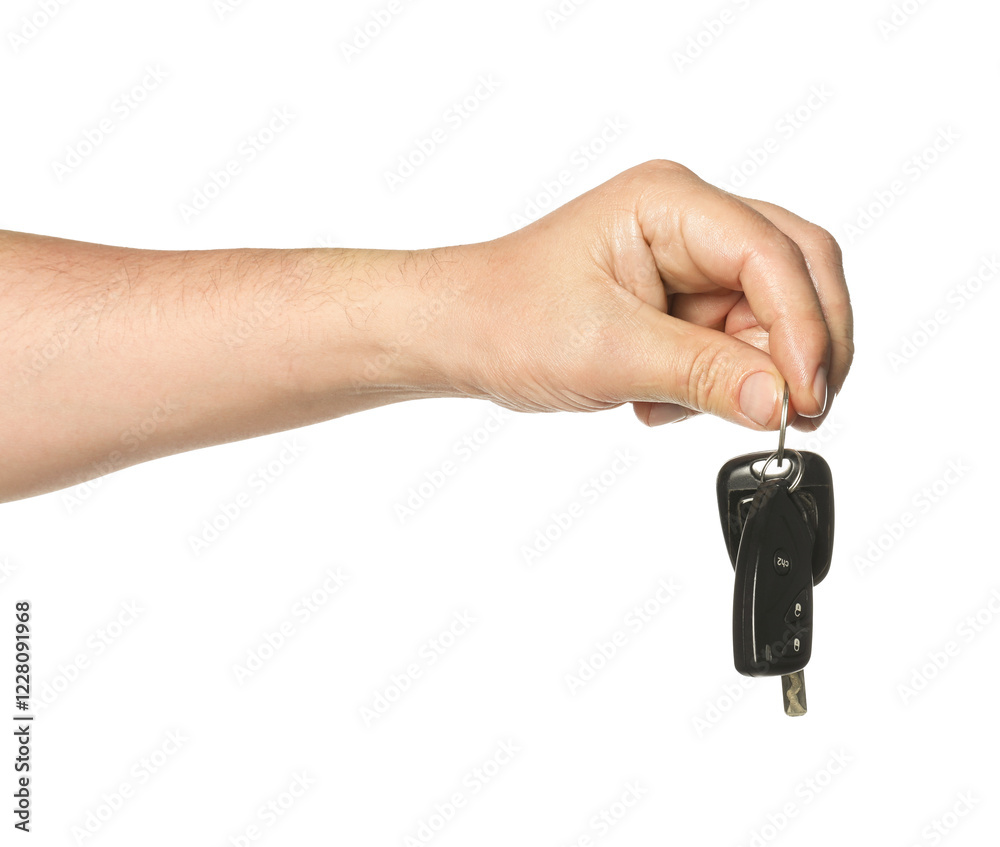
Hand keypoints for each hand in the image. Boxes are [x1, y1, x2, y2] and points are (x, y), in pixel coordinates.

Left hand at [441, 160, 852, 430]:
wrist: (459, 335)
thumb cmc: (506, 319)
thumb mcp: (609, 353)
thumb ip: (704, 375)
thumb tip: (780, 401)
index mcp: (670, 203)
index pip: (774, 255)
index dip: (803, 329)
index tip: (806, 399)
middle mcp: (689, 220)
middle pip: (794, 273)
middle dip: (800, 348)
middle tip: (795, 413)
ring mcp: (687, 258)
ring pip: (768, 315)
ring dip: (747, 373)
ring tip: (674, 407)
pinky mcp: (679, 297)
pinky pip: (733, 340)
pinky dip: (715, 380)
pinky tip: (657, 401)